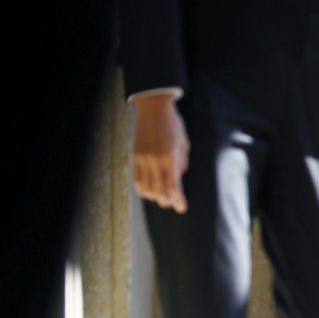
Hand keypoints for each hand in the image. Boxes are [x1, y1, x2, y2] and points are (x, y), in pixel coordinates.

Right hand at [132, 93, 189, 212]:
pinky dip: (142, 188)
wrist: (154, 109)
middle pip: (158, 191)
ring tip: (160, 198)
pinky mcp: (134, 157)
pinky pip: (136, 179)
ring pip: (145, 187)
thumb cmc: (173, 125)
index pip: (174, 187)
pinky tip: (148, 190)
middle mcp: (155, 161)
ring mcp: (142, 159)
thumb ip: (181, 163)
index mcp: (171, 158)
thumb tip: (178, 178)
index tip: (182, 208)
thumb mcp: (184, 144)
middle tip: (171, 204)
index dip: (178, 200)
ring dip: (153, 196)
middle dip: (165, 201)